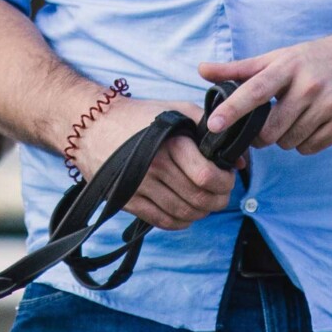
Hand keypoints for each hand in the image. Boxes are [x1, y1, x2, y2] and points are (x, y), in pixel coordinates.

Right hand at [79, 96, 234, 230]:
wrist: (91, 125)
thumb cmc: (138, 116)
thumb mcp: (175, 110)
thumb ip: (209, 129)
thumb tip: (239, 160)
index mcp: (170, 143)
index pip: (206, 176)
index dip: (224, 182)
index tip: (227, 177)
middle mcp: (155, 167)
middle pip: (198, 199)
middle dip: (218, 200)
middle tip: (222, 193)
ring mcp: (140, 187)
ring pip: (183, 213)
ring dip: (202, 212)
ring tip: (206, 202)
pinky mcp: (128, 201)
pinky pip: (162, 221)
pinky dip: (181, 222)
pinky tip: (187, 213)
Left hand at [199, 31, 331, 155]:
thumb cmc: (319, 57)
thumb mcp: (281, 56)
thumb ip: (240, 68)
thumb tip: (201, 70)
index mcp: (288, 66)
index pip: (254, 91)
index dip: (232, 111)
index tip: (213, 126)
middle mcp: (308, 85)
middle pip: (269, 131)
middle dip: (263, 135)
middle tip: (271, 122)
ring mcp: (329, 105)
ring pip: (289, 142)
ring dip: (287, 136)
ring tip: (300, 116)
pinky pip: (310, 148)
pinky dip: (307, 142)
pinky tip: (316, 123)